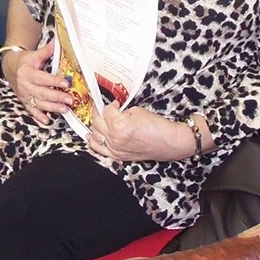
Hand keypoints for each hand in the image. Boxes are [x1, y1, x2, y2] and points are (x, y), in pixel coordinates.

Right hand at [3, 36, 75, 124]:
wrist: (10, 68)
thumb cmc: (25, 61)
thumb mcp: (34, 55)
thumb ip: (47, 50)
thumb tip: (58, 41)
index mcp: (27, 72)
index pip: (42, 78)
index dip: (54, 81)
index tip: (66, 83)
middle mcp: (25, 85)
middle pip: (42, 93)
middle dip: (57, 97)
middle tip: (69, 100)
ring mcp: (24, 95)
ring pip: (39, 103)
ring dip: (52, 108)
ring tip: (64, 110)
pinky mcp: (24, 101)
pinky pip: (31, 111)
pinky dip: (38, 116)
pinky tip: (46, 120)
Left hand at [85, 105, 201, 163]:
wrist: (168, 142)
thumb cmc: (157, 126)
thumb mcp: (137, 111)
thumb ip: (121, 111)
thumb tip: (113, 111)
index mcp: (118, 124)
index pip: (106, 110)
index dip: (110, 104)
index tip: (114, 103)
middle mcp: (114, 138)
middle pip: (97, 121)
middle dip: (98, 112)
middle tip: (100, 107)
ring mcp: (115, 148)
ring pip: (96, 135)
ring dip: (94, 125)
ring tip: (96, 118)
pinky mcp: (118, 156)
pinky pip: (99, 150)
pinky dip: (93, 142)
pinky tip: (90, 136)